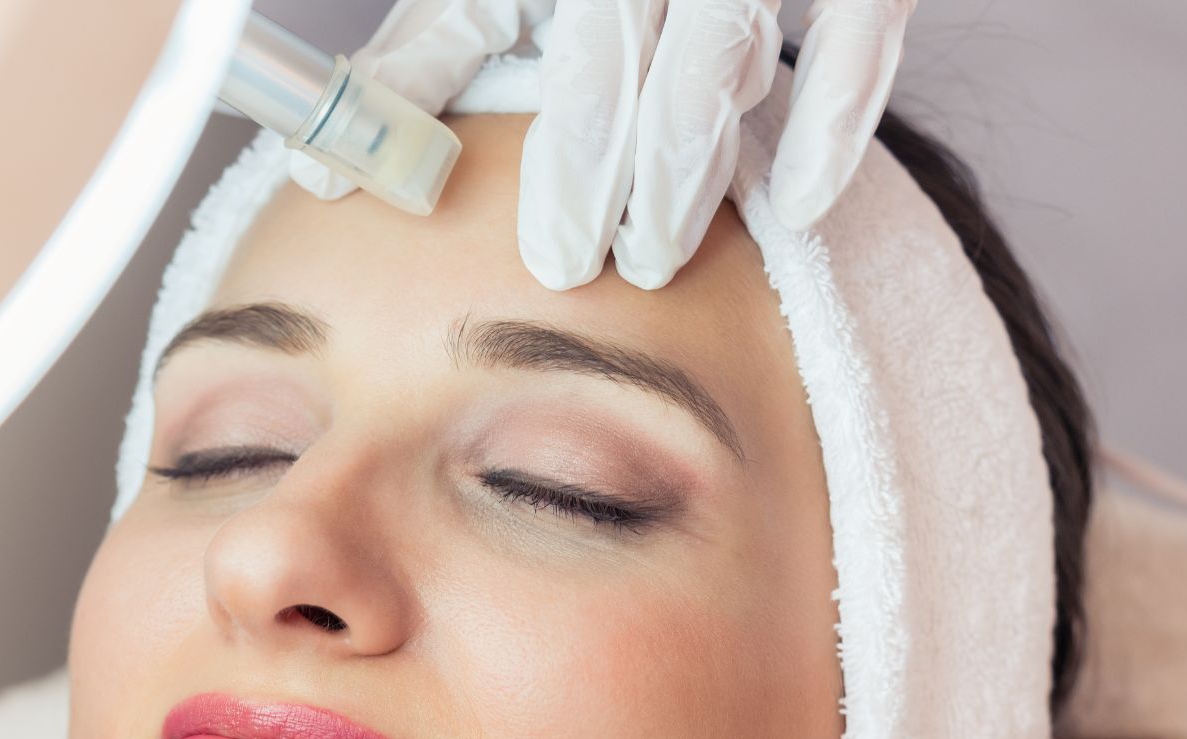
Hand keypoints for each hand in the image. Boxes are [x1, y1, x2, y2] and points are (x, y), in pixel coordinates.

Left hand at [287, 1, 915, 290]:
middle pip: (632, 52)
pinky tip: (794, 206)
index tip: (506, 235)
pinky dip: (829, 126)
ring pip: (726, 58)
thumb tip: (326, 174)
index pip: (524, 25)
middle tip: (576, 263)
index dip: (530, 134)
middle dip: (602, 170)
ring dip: (688, 169)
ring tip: (651, 255)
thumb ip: (428, 52)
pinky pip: (860, 41)